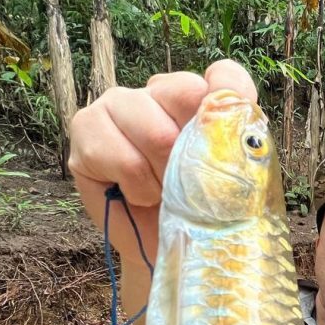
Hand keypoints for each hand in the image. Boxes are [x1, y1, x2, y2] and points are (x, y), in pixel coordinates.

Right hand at [69, 59, 257, 267]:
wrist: (163, 248)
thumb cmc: (197, 212)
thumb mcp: (231, 178)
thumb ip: (235, 140)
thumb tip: (239, 111)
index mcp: (200, 96)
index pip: (225, 76)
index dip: (234, 105)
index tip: (234, 149)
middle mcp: (158, 91)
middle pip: (186, 94)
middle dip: (193, 154)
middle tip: (188, 183)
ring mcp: (118, 103)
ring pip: (155, 132)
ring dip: (165, 178)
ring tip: (162, 193)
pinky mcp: (86, 126)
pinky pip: (124, 159)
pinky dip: (138, 188)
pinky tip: (136, 194)